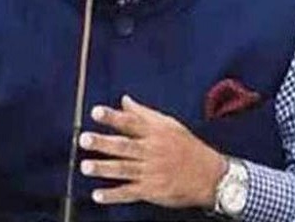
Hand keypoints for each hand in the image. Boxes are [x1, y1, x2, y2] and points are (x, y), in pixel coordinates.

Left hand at [79, 95, 226, 208]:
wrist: (210, 175)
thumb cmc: (187, 146)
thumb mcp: (169, 124)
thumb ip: (143, 113)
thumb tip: (124, 100)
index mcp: (155, 133)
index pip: (130, 122)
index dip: (113, 117)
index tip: (95, 112)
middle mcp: (151, 151)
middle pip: (124, 146)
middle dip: (103, 143)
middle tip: (84, 139)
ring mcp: (151, 172)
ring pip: (123, 169)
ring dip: (103, 168)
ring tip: (85, 166)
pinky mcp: (151, 190)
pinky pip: (129, 193)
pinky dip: (113, 195)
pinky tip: (97, 195)